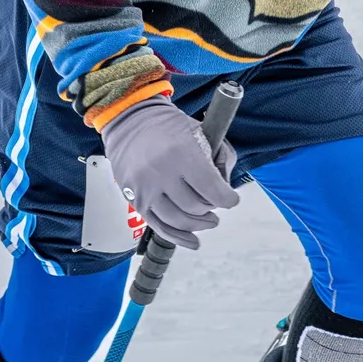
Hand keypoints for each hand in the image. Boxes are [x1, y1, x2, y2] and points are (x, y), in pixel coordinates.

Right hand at [101, 96, 239, 248]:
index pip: (213, 190)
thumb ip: (219, 157)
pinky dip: (178, 238)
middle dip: (212, 209)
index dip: (228, 199)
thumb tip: (227, 185)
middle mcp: (162, 173)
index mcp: (183, 153)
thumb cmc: (168, 125)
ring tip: (209, 221)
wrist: (130, 121)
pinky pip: (159, 226)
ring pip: (179, 221)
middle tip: (216, 205)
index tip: (232, 200)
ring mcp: (146, 189)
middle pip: (196, 207)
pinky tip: (193, 241)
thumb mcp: (200, 131)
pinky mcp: (134, 200)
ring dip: (198, 224)